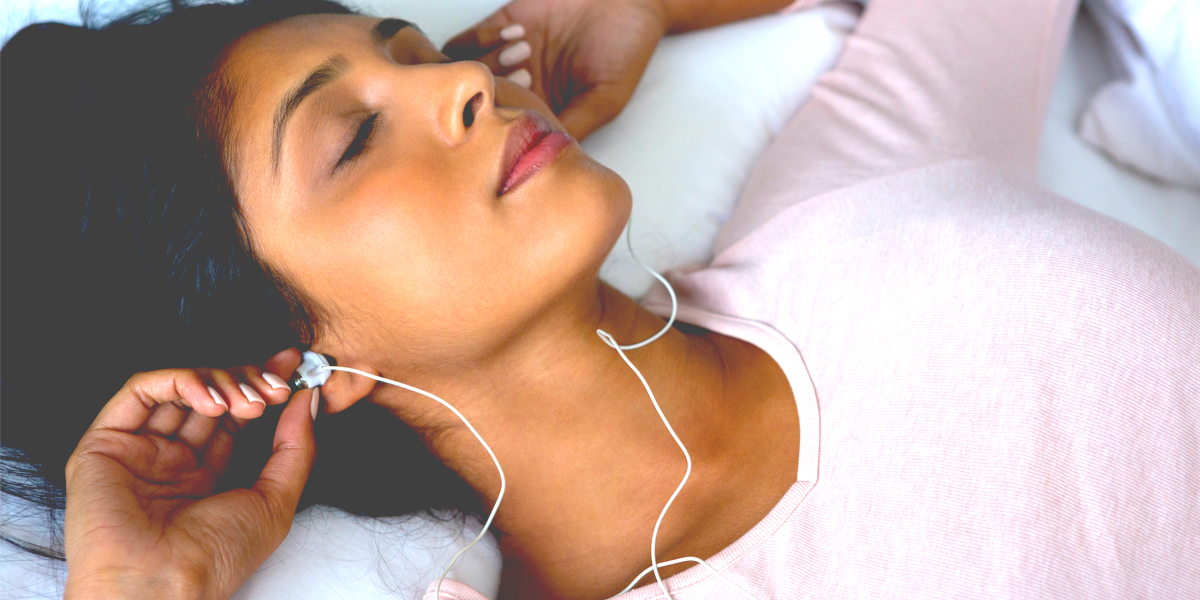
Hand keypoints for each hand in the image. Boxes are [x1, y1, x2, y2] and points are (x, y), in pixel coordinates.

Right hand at [63, 349, 313, 599]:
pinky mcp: (105, 443)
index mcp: (203, 477)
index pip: (234, 416)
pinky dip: (180, 381)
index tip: (294, 367)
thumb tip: (310, 398)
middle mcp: (168, 461)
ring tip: (248, 401)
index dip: (262, 387)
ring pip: (178, 388)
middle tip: (276, 385)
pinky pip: (140, 391)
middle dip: (247, 381)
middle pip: (210, 397)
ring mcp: (137, 451)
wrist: (161, 584)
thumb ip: (295, 447)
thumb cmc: (216, 557)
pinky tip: (212, 400)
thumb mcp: (276, 500)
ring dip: (220, 381)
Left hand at [444, 0, 667, 139]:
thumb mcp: (604, 99)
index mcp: (543, 112)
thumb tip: (539, 162)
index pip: (504, 135)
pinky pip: (466, 43)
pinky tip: (520, 33)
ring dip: (490, 63)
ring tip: (526, 50)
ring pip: (468, 77)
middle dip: (496, 93)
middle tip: (528, 74)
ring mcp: (505, 59)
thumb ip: (572, 126)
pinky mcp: (499, 28)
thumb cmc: (626, 48)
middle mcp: (520, 89)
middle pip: (477, 108)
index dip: (501, 130)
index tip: (517, 117)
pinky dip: (485, 39)